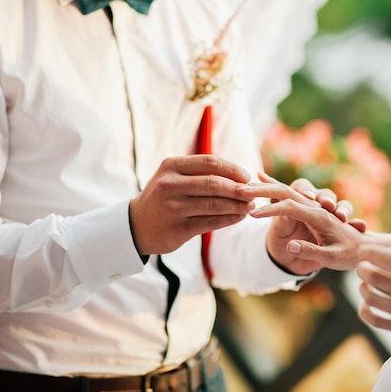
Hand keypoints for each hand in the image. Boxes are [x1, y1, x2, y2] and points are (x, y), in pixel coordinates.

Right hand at [129, 155, 253, 254]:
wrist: (136, 225)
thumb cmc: (163, 197)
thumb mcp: (173, 176)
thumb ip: (201, 173)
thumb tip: (240, 176)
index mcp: (171, 166)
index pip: (209, 162)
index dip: (232, 169)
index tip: (247, 176)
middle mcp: (170, 185)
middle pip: (214, 184)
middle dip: (238, 189)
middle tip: (254, 192)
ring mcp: (173, 207)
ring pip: (215, 204)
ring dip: (237, 205)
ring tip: (250, 205)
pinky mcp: (178, 228)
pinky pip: (211, 222)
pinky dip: (230, 219)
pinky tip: (240, 217)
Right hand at [239, 173, 366, 273]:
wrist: (361, 250)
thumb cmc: (349, 255)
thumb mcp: (332, 258)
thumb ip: (312, 251)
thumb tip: (291, 245)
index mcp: (321, 215)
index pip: (292, 206)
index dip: (271, 209)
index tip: (253, 214)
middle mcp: (316, 206)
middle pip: (288, 190)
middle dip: (267, 188)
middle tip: (249, 187)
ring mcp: (312, 206)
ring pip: (289, 188)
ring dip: (270, 184)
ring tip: (254, 179)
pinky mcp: (308, 210)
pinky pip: (290, 193)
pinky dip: (275, 184)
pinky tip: (259, 176)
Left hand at [356, 240, 390, 348]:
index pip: (388, 258)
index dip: (369, 252)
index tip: (363, 251)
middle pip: (373, 276)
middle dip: (362, 268)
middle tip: (362, 267)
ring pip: (371, 298)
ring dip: (362, 288)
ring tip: (365, 285)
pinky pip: (376, 321)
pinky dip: (364, 311)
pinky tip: (366, 305)